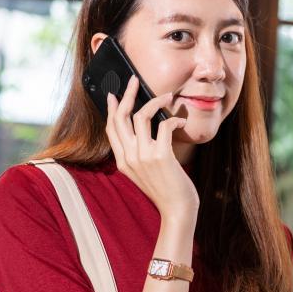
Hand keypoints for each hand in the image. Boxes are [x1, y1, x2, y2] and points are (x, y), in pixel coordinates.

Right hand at [105, 75, 198, 219]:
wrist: (177, 211)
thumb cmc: (166, 191)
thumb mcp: (145, 173)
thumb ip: (140, 155)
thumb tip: (147, 133)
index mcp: (122, 161)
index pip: (111, 128)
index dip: (112, 109)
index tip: (115, 94)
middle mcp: (129, 157)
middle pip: (121, 117)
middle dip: (128, 94)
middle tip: (135, 80)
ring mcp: (143, 156)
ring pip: (141, 116)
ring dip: (156, 101)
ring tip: (168, 96)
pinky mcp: (161, 156)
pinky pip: (165, 125)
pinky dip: (175, 119)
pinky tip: (181, 121)